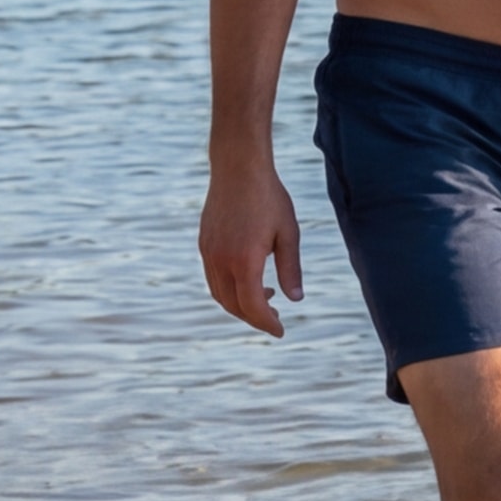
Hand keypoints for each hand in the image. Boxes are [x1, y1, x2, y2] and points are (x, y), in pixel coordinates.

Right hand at [198, 153, 301, 337]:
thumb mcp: (289, 233)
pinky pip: (213, 278)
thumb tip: (296, 299)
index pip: (252, 306)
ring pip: (219, 294)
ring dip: (240, 304)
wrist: (238, 169)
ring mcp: (208, 253)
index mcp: (243, 261)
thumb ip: (291, 268)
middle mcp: (220, 261)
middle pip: (232, 305)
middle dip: (253, 318)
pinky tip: (249, 280)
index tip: (280, 331)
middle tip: (275, 319)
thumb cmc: (270, 198)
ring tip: (265, 299)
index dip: (266, 323)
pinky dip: (229, 289)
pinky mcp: (204, 244)